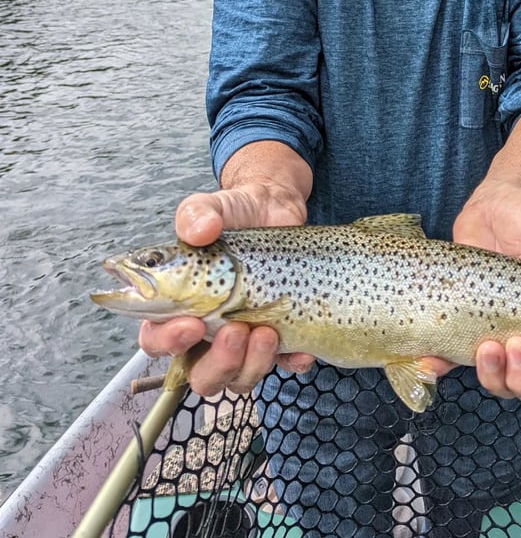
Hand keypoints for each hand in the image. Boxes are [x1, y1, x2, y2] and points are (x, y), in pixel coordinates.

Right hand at [138, 182, 313, 395]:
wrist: (273, 207)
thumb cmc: (232, 213)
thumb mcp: (211, 206)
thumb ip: (196, 214)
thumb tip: (200, 230)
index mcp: (178, 304)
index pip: (156, 339)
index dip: (168, 341)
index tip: (193, 323)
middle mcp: (208, 330)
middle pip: (200, 374)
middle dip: (218, 364)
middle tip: (236, 331)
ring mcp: (244, 337)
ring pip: (239, 378)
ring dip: (252, 364)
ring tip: (267, 331)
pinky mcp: (279, 335)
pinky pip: (284, 364)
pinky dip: (291, 363)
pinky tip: (299, 350)